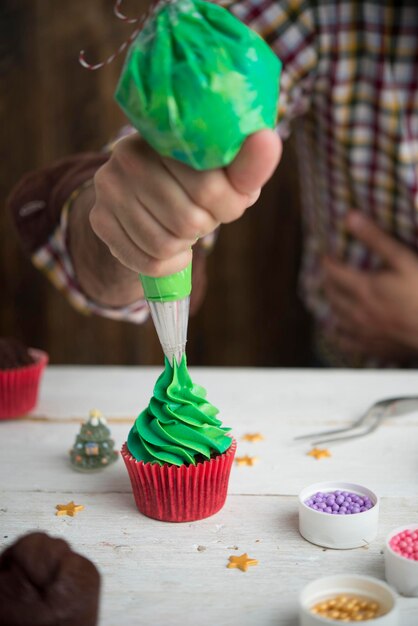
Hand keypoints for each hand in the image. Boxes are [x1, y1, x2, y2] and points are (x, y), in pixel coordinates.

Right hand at [90, 130, 281, 276]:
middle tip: (202, 215)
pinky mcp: (100, 219)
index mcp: (166, 133)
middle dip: (205, 226)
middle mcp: (128, 154)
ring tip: (183, 227)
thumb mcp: (226, 174)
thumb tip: (266, 139)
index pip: (208, 187)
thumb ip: (246, 164)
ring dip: (185, 245)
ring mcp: (109, 188)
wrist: (145, 198)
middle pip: (187, 220)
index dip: (229, 206)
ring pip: (166, 244)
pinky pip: (147, 261)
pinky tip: (171, 248)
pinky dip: (169, 264)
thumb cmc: (196, 183)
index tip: (226, 202)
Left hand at [323, 212, 417, 361]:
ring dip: (332, 306)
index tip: (325, 256)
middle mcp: (358, 312)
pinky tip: (340, 334)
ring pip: (338, 319)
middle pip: (333, 296)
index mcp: (364, 288)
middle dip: (328, 283)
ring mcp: (365, 332)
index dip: (327, 262)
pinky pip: (348, 343)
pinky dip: (340, 336)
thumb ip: (376, 239)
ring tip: (332, 299)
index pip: (335, 272)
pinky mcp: (374, 347)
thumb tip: (350, 217)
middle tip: (328, 275)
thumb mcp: (403, 259)